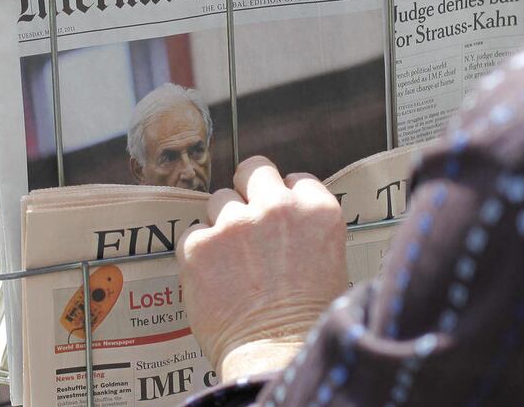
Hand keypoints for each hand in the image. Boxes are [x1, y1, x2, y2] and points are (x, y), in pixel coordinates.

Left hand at [177, 156, 346, 381]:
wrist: (276, 354)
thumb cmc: (308, 321)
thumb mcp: (331, 262)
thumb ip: (307, 229)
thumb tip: (286, 220)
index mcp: (317, 209)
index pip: (295, 179)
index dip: (285, 198)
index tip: (279, 217)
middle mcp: (277, 206)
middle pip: (253, 169)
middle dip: (248, 189)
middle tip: (246, 218)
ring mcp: (235, 223)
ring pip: (219, 200)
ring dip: (222, 223)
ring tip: (231, 260)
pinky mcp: (198, 244)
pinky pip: (192, 233)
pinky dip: (199, 252)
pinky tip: (213, 277)